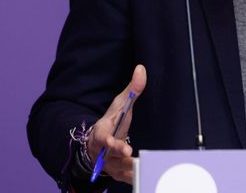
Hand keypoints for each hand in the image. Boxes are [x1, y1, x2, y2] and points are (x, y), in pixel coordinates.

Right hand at [86, 64, 146, 183]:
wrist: (97, 144)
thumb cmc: (112, 122)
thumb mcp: (120, 105)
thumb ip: (132, 89)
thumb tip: (141, 68)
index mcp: (102, 133)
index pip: (103, 138)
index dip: (108, 142)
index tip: (115, 144)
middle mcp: (103, 151)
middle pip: (112, 157)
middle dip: (122, 158)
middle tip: (131, 157)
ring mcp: (110, 164)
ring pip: (121, 170)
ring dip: (131, 169)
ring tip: (144, 168)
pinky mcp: (118, 173)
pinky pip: (127, 178)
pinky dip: (135, 177)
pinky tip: (147, 175)